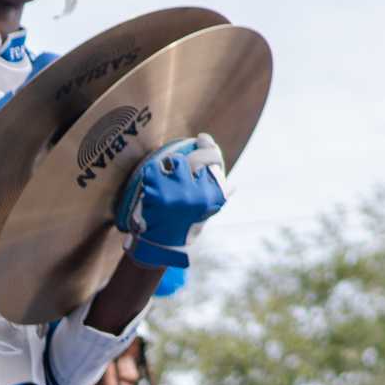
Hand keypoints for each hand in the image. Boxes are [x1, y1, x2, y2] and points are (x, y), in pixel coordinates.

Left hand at [115, 134, 227, 267]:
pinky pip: (154, 169)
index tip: (202, 138)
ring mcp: (178, 193)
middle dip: (190, 155)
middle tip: (180, 157)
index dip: (208, 145)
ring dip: (168, 166)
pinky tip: (151, 179)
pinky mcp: (158, 194)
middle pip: (196, 159)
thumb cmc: (185, 227)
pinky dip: (152, 172)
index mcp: (212, 196)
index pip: (215, 161)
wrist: (161, 246)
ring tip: (165, 174)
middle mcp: (198, 194)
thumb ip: (218, 198)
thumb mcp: (205, 214)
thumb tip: (233, 186)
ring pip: (175, 161)